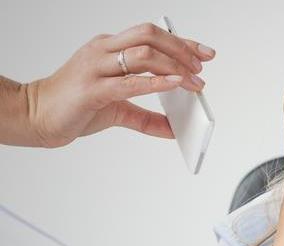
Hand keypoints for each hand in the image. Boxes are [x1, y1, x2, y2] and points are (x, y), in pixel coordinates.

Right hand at [26, 22, 215, 147]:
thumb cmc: (74, 106)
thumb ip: (147, 119)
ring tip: (193, 82)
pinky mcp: (92, 90)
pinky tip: (174, 85)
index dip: (182, 42)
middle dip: (181, 49)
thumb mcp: (118, 110)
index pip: (151, 35)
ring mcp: (96, 68)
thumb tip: (174, 131)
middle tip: (201, 69)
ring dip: (174, 67)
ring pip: (142, 53)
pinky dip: (156, 83)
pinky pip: (129, 82)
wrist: (35, 115)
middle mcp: (103, 51)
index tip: (206, 53)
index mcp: (108, 47)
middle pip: (149, 35)